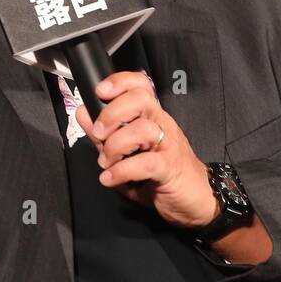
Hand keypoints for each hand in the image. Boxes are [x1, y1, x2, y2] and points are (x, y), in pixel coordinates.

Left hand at [74, 71, 219, 230]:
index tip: (100, 92)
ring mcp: (168, 145)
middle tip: (100, 134)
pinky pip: (145, 163)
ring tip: (107, 162)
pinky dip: (122, 171)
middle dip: (112, 113)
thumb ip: (104, 135)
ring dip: (115, 146)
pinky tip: (110, 179)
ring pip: (142, 129)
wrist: (196, 199)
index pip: (141, 86)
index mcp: (152, 117)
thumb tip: (83, 114)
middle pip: (140, 99)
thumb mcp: (126, 154)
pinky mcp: (170, 168)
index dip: (120, 82)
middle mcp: (162, 125)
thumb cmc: (162, 175)